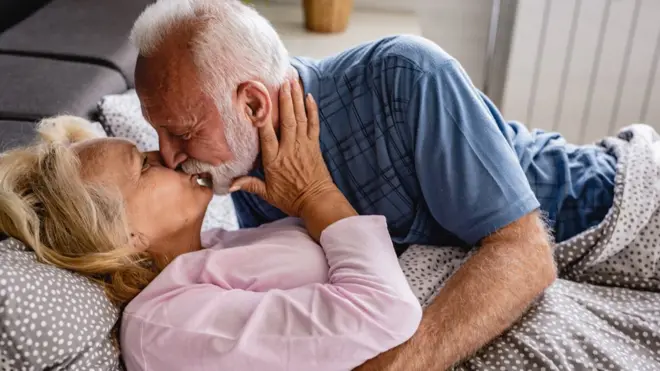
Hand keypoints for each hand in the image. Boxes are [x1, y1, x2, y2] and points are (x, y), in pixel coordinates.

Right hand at [231, 80, 336, 216]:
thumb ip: (249, 185)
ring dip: (297, 99)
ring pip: (300, 118)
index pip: (266, 134)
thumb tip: (230, 185)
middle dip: (285, 99)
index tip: (256, 101)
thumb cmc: (291, 198)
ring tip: (294, 81)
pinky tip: (309, 97)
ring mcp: (303, 145)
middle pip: (287, 120)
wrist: (317, 202)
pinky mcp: (314, 146)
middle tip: (282, 81)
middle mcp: (289, 149)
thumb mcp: (267, 193)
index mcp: (275, 160)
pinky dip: (312, 110)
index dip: (262, 117)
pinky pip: (314, 124)